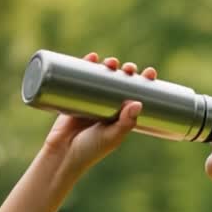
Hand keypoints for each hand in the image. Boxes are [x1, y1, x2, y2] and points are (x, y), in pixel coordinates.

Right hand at [43, 52, 157, 173]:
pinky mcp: (74, 97)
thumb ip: (125, 123)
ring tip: (111, 62)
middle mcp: (108, 106)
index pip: (136, 94)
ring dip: (109, 65)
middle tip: (128, 68)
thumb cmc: (91, 150)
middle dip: (126, 71)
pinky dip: (86, 65)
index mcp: (121, 116)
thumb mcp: (112, 137)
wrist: (62, 155)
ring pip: (103, 77)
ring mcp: (91, 100)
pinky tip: (92, 57)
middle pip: (120, 82)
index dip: (143, 82)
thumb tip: (139, 102)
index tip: (150, 73)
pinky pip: (81, 78)